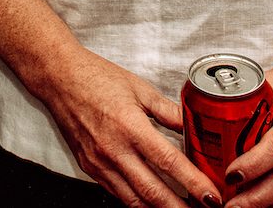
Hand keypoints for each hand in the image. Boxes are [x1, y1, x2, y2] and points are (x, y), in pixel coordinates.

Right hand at [34, 47, 221, 207]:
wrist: (58, 78)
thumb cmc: (96, 78)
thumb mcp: (140, 89)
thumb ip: (170, 111)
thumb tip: (196, 128)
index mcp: (130, 126)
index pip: (169, 162)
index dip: (195, 183)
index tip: (213, 196)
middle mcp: (114, 149)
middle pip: (154, 191)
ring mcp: (100, 163)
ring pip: (135, 200)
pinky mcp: (90, 168)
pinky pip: (118, 193)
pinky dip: (139, 203)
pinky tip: (154, 203)